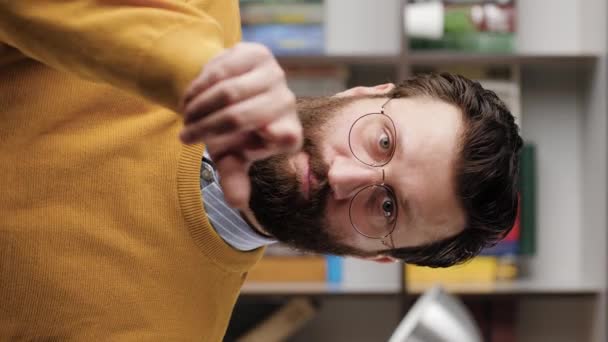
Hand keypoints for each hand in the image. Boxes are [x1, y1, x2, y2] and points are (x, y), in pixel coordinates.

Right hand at [180, 42, 301, 208]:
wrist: (229, 91)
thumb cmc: (232, 133)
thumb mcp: (231, 157)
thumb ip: (235, 179)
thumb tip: (238, 204)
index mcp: (289, 134)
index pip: (286, 137)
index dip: (266, 139)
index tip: (233, 148)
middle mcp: (288, 103)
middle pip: (239, 116)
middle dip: (205, 128)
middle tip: (184, 136)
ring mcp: (275, 75)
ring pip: (226, 92)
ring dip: (197, 107)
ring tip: (185, 116)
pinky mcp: (257, 54)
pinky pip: (220, 69)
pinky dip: (198, 86)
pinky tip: (189, 97)